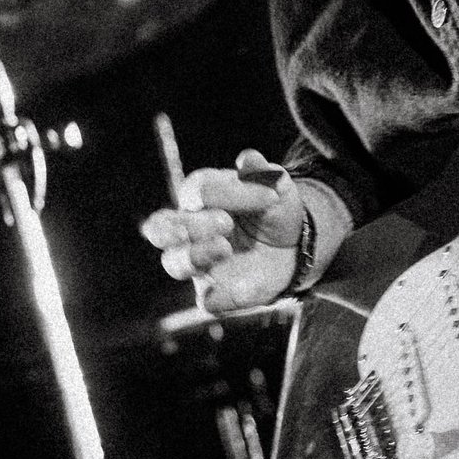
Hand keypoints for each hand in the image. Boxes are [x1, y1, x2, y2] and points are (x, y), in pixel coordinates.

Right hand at [139, 147, 306, 313]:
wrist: (297, 245)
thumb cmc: (275, 210)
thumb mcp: (277, 187)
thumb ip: (261, 173)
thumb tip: (248, 159)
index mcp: (198, 197)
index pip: (195, 191)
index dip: (226, 192)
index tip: (269, 194)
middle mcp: (188, 230)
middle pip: (161, 229)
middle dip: (185, 225)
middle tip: (225, 222)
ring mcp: (197, 263)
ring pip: (174, 264)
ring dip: (194, 255)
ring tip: (224, 247)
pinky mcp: (214, 292)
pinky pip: (207, 299)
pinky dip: (219, 294)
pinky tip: (240, 285)